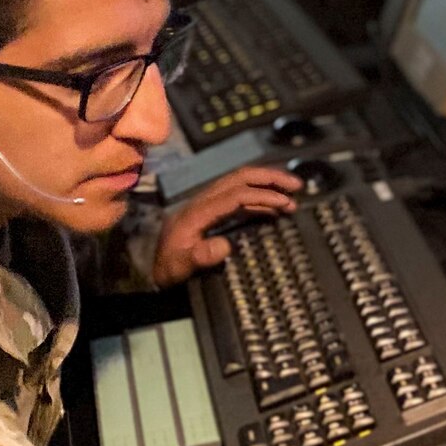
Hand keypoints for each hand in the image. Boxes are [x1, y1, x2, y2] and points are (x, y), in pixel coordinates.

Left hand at [152, 165, 301, 285]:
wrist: (149, 268)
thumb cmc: (165, 268)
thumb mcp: (179, 267)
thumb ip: (200, 257)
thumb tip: (225, 246)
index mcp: (198, 212)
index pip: (236, 194)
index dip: (262, 196)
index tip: (285, 205)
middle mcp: (203, 201)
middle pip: (239, 177)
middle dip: (270, 177)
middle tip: (296, 186)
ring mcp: (206, 203)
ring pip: (239, 183)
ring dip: (267, 185)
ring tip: (291, 196)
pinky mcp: (210, 211)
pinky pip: (238, 196)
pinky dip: (259, 198)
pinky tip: (273, 209)